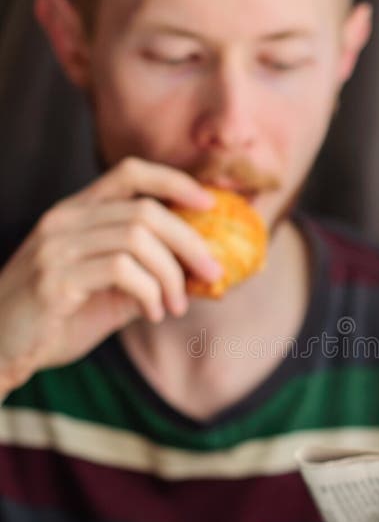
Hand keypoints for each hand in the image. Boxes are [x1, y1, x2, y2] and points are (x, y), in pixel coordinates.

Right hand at [0, 157, 221, 393]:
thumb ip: (148, 277)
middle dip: (190, 241)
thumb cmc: (58, 319)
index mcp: (77, 213)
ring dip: (171, 275)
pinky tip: (153, 314)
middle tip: (213, 273)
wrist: (0, 348)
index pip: (129, 173)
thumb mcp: (110, 293)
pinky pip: (121, 271)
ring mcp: (57, 247)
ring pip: (138, 238)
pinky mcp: (55, 279)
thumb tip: (203, 276)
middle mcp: (65, 220)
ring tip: (177, 305)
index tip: (210, 205)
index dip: (174, 182)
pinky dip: (150, 293)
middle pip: (146, 210)